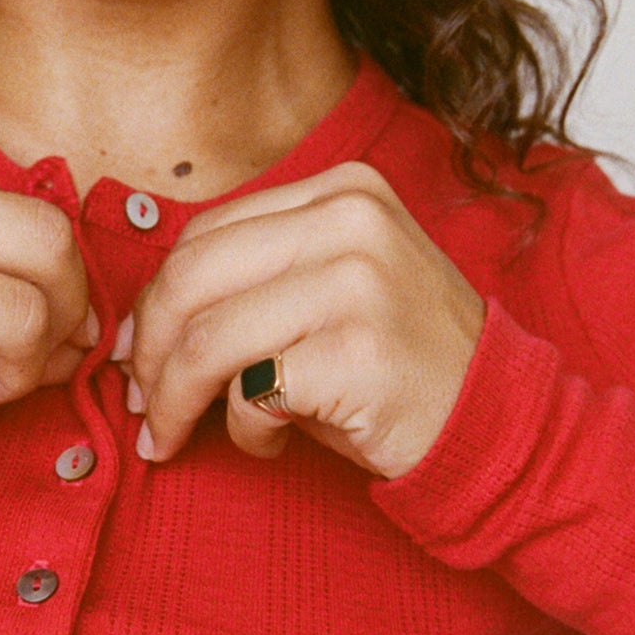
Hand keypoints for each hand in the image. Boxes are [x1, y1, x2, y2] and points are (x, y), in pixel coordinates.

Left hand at [113, 161, 484, 478]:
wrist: (497, 424)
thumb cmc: (400, 367)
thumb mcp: (335, 290)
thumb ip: (256, 279)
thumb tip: (142, 323)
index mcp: (341, 190)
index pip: (205, 232)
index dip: (154, 299)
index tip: (137, 354)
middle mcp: (350, 219)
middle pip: (190, 277)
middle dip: (148, 351)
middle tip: (141, 405)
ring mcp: (357, 281)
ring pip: (208, 339)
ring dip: (176, 402)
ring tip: (173, 437)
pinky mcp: (358, 351)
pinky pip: (251, 393)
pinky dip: (242, 431)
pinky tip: (265, 445)